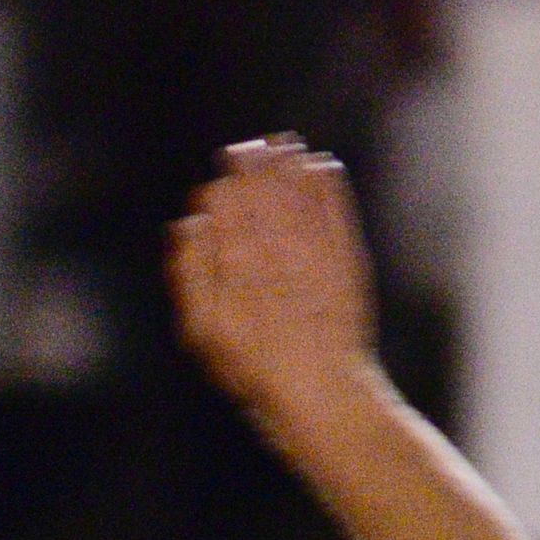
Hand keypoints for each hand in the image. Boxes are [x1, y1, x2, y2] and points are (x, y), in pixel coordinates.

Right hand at [171, 136, 380, 426]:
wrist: (323, 395)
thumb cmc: (256, 370)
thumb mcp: (204, 331)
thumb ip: (192, 273)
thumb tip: (191, 222)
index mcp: (237, 263)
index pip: (226, 202)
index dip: (225, 185)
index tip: (226, 173)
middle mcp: (276, 250)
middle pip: (262, 191)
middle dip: (256, 164)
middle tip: (253, 147)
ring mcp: (315, 253)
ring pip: (299, 193)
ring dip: (290, 166)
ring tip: (284, 145)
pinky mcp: (348, 261)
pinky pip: (337, 211)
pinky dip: (329, 187)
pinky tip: (323, 167)